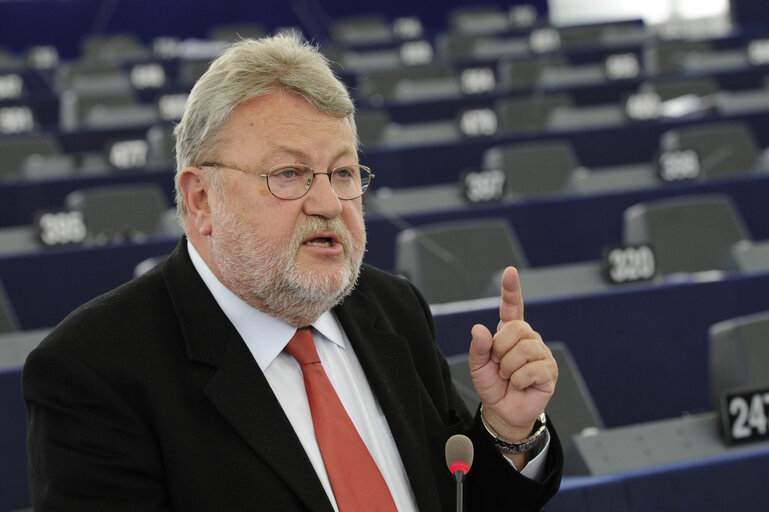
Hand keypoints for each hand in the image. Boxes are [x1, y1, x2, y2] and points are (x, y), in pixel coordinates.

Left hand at [468, 267, 557, 442]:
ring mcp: (541, 353)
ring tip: (510, 377)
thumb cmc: (493, 385)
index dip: (511, 289)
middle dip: (500, 349)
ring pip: (523, 350)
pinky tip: (521, 384)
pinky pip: (531, 370)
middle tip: (499, 365)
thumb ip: (478, 348)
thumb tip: (479, 329)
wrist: (504, 411)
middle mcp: (528, 338)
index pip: (512, 306)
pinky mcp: (550, 370)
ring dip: (509, 368)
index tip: (510, 272)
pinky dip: (519, 380)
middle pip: (516, 328)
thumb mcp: (478, 366)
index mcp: (509, 333)